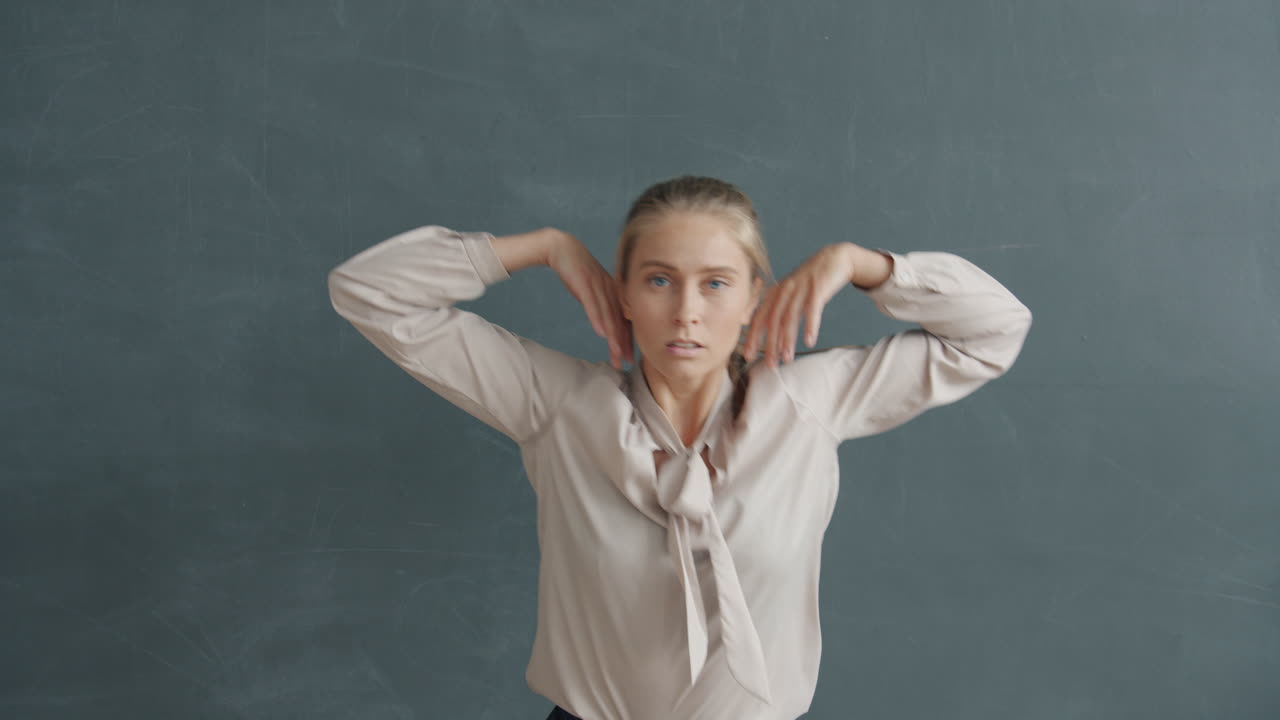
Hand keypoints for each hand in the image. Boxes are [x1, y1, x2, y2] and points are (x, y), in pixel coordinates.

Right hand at [546, 232, 633, 369]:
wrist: (562, 248)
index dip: (628, 340)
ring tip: (616, 353)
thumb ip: (600, 306)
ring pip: (608, 315)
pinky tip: (600, 332)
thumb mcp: (592, 290)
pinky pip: (592, 303)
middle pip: (618, 320)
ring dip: (613, 336)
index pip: (623, 320)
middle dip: (623, 343)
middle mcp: (610, 290)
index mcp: (614, 292)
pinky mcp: (584, 282)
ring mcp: (598, 285)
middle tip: (626, 361)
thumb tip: (605, 324)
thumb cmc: (577, 272)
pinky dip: (597, 318)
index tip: (629, 358)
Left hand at [742, 243, 857, 367]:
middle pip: (773, 320)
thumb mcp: (791, 292)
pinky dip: (810, 326)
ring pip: (790, 317)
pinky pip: (813, 309)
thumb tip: (767, 333)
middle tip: (770, 363)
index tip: (747, 355)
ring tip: (787, 358)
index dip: (752, 337)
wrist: (835, 258)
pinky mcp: (818, 287)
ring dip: (787, 339)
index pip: (759, 317)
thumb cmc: (811, 280)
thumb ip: (778, 309)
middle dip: (769, 344)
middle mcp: (785, 289)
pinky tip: (809, 341)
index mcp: (775, 292)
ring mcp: (801, 287)